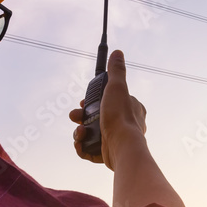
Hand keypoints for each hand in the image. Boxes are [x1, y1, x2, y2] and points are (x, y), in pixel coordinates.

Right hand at [69, 50, 146, 170]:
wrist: (121, 148)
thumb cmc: (120, 117)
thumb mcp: (117, 87)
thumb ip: (116, 71)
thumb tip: (118, 53)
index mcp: (131, 108)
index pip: (109, 100)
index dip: (94, 100)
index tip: (83, 101)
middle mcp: (126, 124)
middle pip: (97, 116)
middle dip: (82, 116)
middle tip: (76, 116)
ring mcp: (117, 139)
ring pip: (92, 133)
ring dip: (80, 131)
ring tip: (79, 132)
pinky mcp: (108, 153)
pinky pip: (91, 149)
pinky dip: (83, 146)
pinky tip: (80, 143)